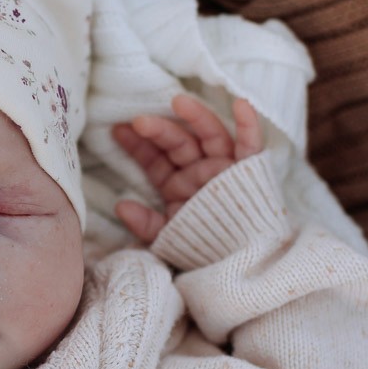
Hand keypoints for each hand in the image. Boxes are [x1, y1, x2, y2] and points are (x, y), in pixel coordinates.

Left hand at [113, 94, 263, 243]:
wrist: (240, 266)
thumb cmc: (202, 249)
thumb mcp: (168, 237)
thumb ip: (146, 223)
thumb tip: (120, 207)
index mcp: (177, 184)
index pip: (155, 160)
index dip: (137, 145)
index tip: (116, 131)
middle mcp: (200, 171)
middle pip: (178, 143)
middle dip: (159, 130)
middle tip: (138, 121)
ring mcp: (224, 168)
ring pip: (210, 135)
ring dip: (196, 117)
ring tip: (178, 102)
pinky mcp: (249, 172)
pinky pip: (251, 146)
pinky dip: (249, 126)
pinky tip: (241, 105)